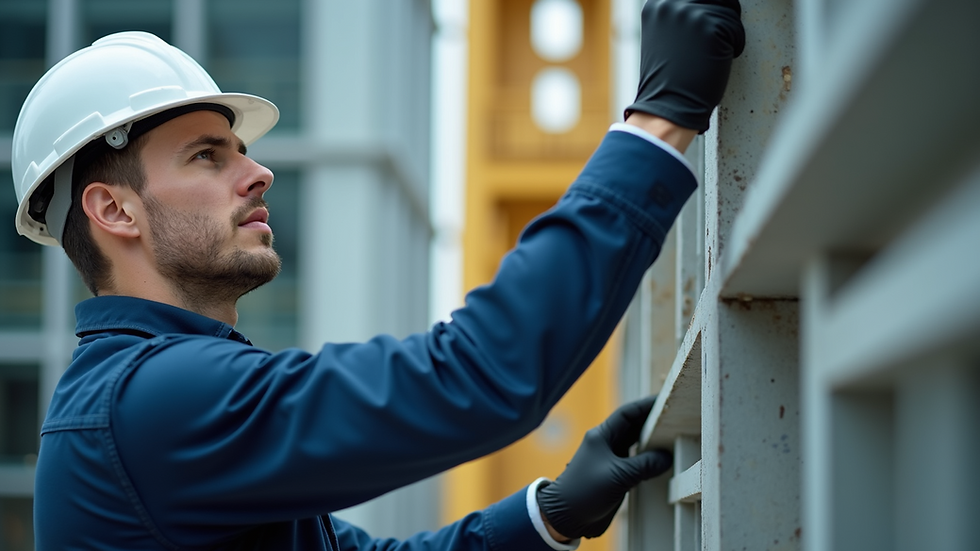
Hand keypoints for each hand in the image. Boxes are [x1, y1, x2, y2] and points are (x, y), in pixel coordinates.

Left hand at [536, 396, 672, 539]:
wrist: (566, 516)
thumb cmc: (584, 491)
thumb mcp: (619, 475)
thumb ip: (645, 464)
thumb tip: (666, 457)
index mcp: (601, 436)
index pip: (627, 414)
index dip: (645, 405)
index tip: (664, 400)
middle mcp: (606, 444)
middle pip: (633, 427)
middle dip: (652, 422)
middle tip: (674, 418)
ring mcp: (610, 460)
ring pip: (635, 445)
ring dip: (651, 442)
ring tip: (672, 437)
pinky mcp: (615, 475)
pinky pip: (635, 462)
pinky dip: (648, 460)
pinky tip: (662, 461)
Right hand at [625, 0, 745, 132]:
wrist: (667, 108)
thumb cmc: (668, 81)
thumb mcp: (665, 37)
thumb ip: (681, 17)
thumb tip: (711, 6)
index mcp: (657, 5)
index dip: (707, 12)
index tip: (705, 31)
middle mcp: (670, 4)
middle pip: (717, 0)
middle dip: (719, 20)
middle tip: (708, 46)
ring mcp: (690, 14)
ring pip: (729, 12)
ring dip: (727, 34)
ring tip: (707, 56)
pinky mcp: (710, 27)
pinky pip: (737, 30)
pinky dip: (733, 48)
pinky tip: (713, 63)